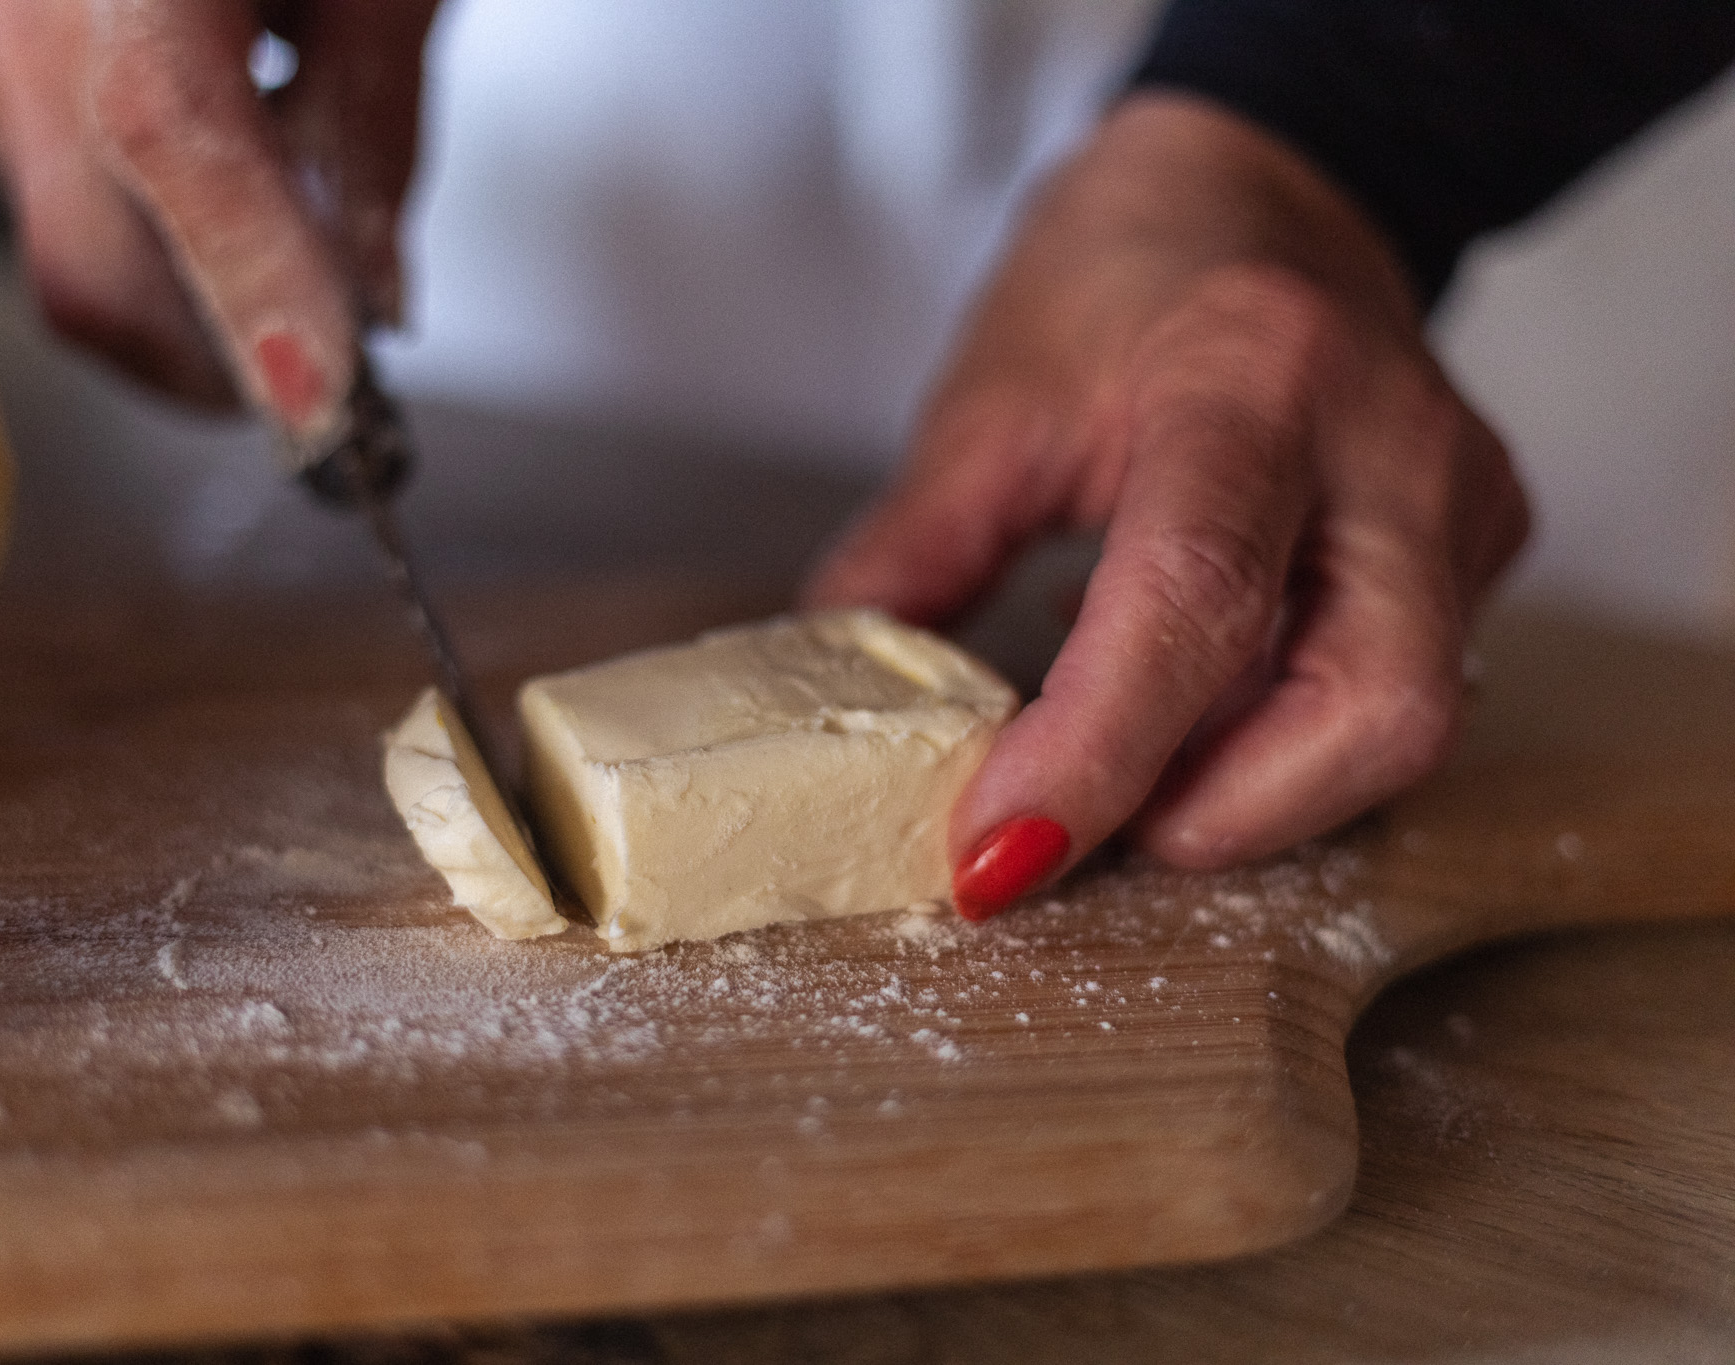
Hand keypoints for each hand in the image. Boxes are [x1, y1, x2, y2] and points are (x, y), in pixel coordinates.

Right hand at [0, 0, 438, 446]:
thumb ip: (377, 130)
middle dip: (227, 357)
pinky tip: (221, 174)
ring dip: (189, 298)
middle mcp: (30, 13)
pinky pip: (51, 198)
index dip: (255, 292)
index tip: (319, 405)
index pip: (185, 151)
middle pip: (102, 266)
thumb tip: (374, 292)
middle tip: (332, 375)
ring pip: (71, 254)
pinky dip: (145, 232)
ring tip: (288, 242)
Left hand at [804, 92, 1529, 912]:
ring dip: (1246, 791)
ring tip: (1126, 756)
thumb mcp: (990, 403)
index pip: (1194, 598)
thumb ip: (911, 559)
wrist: (1264, 189)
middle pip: (1369, 707)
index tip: (996, 854)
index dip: (1095, 755)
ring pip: (1399, 727)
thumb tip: (833, 700)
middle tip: (1081, 826)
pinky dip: (1280, 744)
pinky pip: (1396, 696)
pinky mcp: (1481, 545)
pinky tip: (1195, 704)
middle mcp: (1391, 440)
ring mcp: (1460, 498)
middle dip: (1215, 814)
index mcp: (1251, 373)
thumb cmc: (1120, 276)